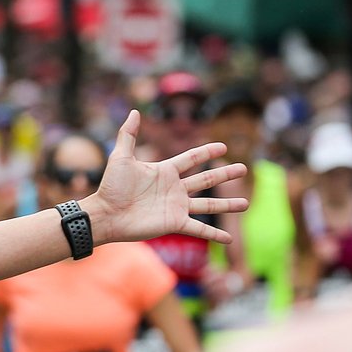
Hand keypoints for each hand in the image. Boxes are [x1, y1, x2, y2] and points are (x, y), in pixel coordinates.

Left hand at [84, 111, 247, 245]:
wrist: (105, 214)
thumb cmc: (110, 187)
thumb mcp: (120, 157)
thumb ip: (128, 134)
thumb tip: (134, 111)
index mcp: (165, 172)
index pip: (192, 158)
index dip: (207, 152)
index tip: (223, 147)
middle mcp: (174, 189)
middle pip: (206, 180)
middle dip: (225, 174)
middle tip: (243, 168)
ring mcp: (176, 207)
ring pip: (208, 205)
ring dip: (227, 204)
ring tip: (246, 203)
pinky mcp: (175, 223)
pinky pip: (199, 228)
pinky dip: (215, 234)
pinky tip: (229, 240)